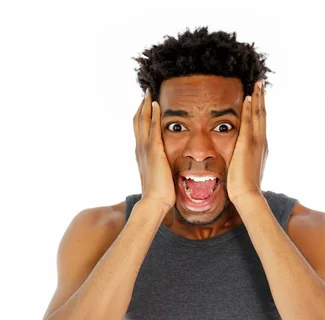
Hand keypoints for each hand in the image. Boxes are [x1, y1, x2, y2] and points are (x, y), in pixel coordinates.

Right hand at [133, 90, 175, 210]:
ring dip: (145, 106)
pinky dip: (153, 114)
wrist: (155, 201)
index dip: (141, 118)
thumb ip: (161, 167)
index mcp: (141, 155)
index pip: (139, 131)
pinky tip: (156, 104)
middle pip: (137, 122)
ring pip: (142, 121)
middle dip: (141, 107)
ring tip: (149, 93)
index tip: (145, 106)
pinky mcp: (154, 151)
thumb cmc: (159, 193)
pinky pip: (152, 128)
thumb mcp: (159, 176)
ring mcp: (145, 149)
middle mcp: (140, 149)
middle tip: (145, 93)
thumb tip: (168, 167)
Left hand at [226, 80, 267, 204]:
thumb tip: (238, 162)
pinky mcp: (248, 145)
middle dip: (262, 98)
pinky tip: (249, 97)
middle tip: (261, 83)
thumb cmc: (244, 188)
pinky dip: (250, 109)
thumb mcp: (245, 171)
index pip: (260, 124)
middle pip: (262, 115)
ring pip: (258, 115)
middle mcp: (262, 143)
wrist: (247, 195)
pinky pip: (249, 122)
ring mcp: (256, 143)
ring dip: (258, 98)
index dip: (260, 110)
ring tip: (258, 84)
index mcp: (261, 148)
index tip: (258, 97)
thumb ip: (243, 162)